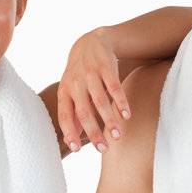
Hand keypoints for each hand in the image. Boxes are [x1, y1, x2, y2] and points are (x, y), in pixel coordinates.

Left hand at [57, 29, 131, 154]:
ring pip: (100, 101)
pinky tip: (127, 115)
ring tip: (117, 136)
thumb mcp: (71, 92)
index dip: (69, 132)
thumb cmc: (80, 75)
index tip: (77, 149)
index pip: (64, 115)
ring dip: (109, 120)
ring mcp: (90, 74)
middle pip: (83, 112)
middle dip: (93, 132)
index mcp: (64, 92)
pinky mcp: (106, 67)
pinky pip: (114, 87)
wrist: (91, 42)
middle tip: (103, 149)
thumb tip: (71, 143)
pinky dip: (121, 102)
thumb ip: (72, 116)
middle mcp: (75, 83)